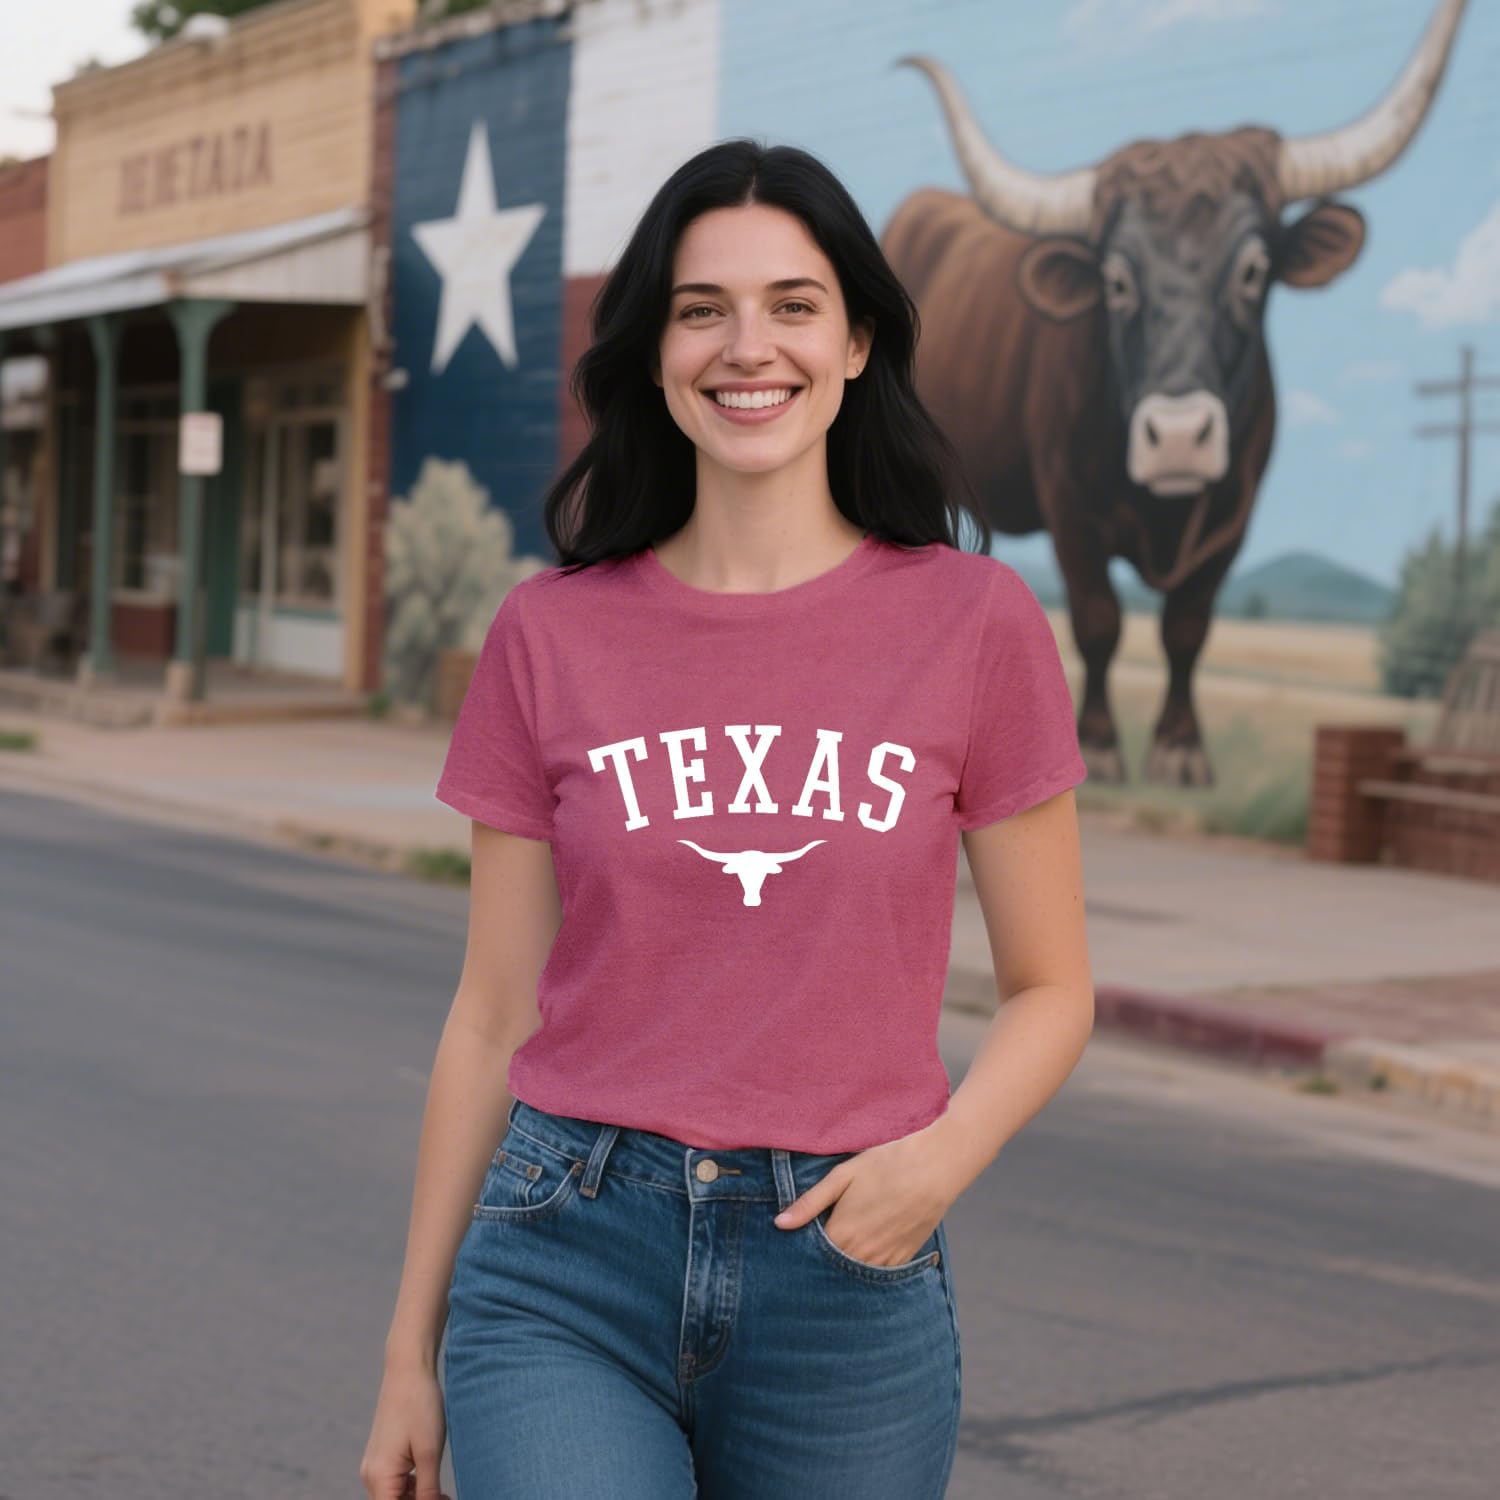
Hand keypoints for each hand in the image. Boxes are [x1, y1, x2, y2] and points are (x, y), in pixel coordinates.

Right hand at [360, 1362, 451, 1499]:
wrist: (408, 1370)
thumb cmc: (420, 1407)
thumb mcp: (429, 1453)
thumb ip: (428, 1491)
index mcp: (379, 1477)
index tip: (441, 1499)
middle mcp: (371, 1475)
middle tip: (447, 1497)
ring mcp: (375, 1465)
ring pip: (395, 1497)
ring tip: (444, 1494)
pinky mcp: (382, 1457)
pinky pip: (395, 1483)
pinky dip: (413, 1488)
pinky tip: (433, 1484)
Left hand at [772, 1120, 956, 1266]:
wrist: (934, 1166)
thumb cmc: (886, 1164)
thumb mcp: (843, 1176)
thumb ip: (810, 1203)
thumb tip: (779, 1224)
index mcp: (841, 1233)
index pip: (810, 1257)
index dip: (801, 1251)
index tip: (792, 1246)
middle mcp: (861, 1255)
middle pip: (831, 1271)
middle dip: (820, 1263)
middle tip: (815, 1248)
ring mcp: (884, 1261)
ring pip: (855, 1276)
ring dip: (844, 1268)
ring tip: (841, 1247)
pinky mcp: (903, 1259)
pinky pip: (878, 1275)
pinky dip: (867, 1269)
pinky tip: (863, 1252)